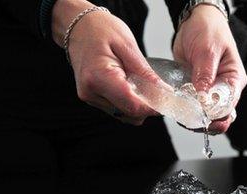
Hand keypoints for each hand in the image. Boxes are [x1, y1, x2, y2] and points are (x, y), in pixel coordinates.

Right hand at [52, 0, 158, 124]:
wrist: (78, 26)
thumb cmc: (100, 29)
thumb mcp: (128, 45)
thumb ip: (145, 72)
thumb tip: (164, 91)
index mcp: (99, 77)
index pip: (132, 105)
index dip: (153, 107)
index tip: (168, 101)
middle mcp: (91, 92)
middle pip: (129, 114)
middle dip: (148, 107)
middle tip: (160, 91)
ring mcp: (90, 96)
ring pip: (124, 114)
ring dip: (139, 105)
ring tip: (143, 84)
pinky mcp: (93, 97)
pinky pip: (117, 108)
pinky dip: (129, 101)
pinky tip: (132, 86)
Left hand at [173, 5, 246, 133]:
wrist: (194, 20)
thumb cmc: (208, 29)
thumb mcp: (207, 50)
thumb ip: (205, 74)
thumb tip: (203, 96)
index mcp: (233, 79)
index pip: (228, 104)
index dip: (215, 113)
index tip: (201, 112)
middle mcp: (223, 87)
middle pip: (219, 114)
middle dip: (206, 120)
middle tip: (192, 119)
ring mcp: (209, 89)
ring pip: (205, 113)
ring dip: (194, 116)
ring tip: (183, 114)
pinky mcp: (195, 88)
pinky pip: (192, 104)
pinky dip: (185, 109)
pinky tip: (178, 108)